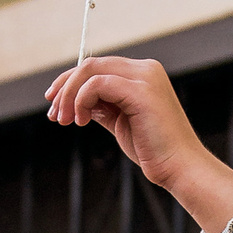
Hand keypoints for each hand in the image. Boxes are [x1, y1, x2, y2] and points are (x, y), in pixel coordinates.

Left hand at [44, 58, 232, 232]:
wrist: (179, 167)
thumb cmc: (153, 150)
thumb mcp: (121, 122)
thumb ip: (103, 106)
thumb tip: (75, 100)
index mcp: (142, 74)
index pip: (97, 68)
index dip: (70, 83)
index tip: (54, 104)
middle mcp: (145, 69)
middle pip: (91, 65)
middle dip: (65, 87)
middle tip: (53, 114)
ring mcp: (144, 77)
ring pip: (90, 71)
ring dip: (69, 95)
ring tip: (64, 120)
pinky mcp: (141, 90)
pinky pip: (97, 84)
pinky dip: (81, 100)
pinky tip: (81, 121)